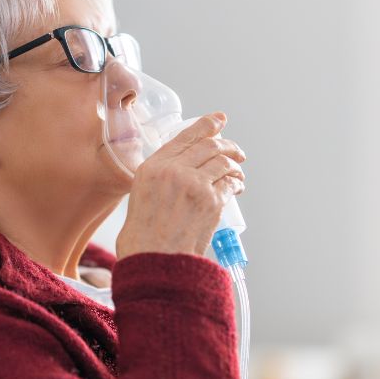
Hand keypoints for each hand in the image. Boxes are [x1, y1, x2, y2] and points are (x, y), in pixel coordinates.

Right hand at [116, 112, 245, 259]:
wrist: (154, 259)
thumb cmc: (143, 236)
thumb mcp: (141, 195)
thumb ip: (160, 178)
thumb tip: (183, 169)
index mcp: (152, 166)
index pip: (185, 136)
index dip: (206, 124)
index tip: (219, 119)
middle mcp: (173, 170)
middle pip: (209, 145)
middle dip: (227, 145)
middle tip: (236, 151)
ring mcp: (194, 184)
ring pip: (223, 163)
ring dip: (235, 165)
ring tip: (238, 171)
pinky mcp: (211, 201)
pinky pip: (230, 183)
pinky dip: (237, 183)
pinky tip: (237, 186)